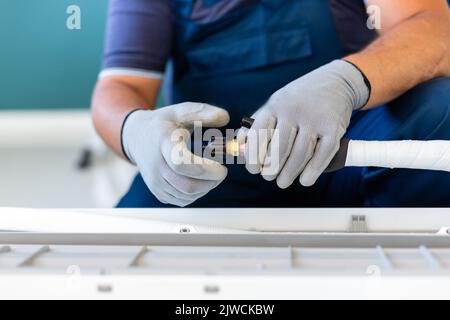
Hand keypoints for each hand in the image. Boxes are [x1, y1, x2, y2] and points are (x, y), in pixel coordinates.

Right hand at [122, 103, 229, 206]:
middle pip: (187, 185)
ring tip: (211, 175)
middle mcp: (156, 166)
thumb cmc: (162, 124)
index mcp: (162, 143)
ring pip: (186, 196)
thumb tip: (225, 117)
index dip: (206, 170)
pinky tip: (199, 181)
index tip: (222, 167)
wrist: (137, 137)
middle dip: (211, 182)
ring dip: (205, 188)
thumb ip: (203, 112)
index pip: (181, 163)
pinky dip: (196, 194)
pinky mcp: (158, 192)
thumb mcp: (180, 111)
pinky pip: (181, 200)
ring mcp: (155, 182)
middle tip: (221, 172)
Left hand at [243, 60, 369, 187]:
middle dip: (270, 169)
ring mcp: (315, 120)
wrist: (336, 82)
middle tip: (268, 177)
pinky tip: (305, 180)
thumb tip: (240, 147)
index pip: (258, 135)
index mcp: (275, 106)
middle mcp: (294, 111)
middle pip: (279, 149)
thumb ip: (257, 125)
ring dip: (289, 174)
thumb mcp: (275, 104)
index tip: (253, 169)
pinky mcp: (334, 128)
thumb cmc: (299, 99)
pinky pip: (322, 155)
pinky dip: (312, 171)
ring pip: (300, 155)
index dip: (253, 157)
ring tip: (282, 182)